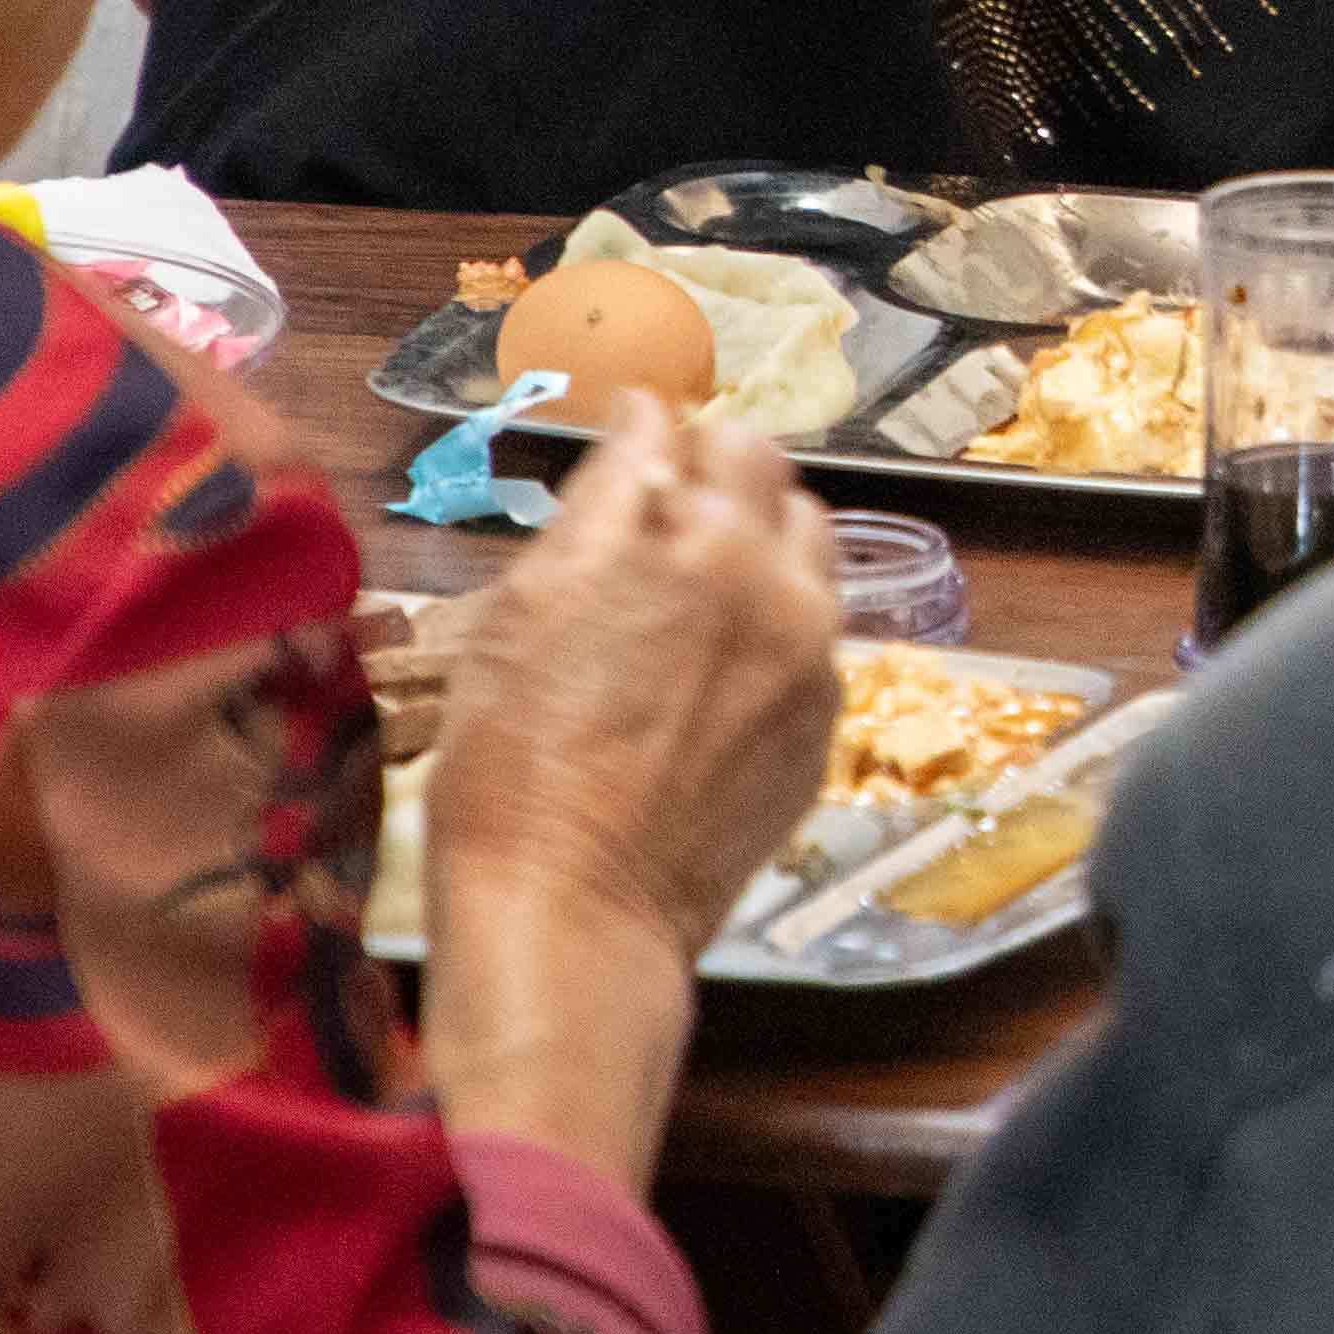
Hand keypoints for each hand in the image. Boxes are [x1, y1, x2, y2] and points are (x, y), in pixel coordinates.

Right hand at [422, 401, 843, 974]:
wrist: (578, 908)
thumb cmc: (508, 773)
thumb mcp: (513, 621)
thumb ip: (588, 523)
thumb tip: (631, 450)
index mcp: (649, 527)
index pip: (660, 425)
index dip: (638, 425)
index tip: (632, 432)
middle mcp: (743, 561)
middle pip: (753, 456)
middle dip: (711, 459)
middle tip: (674, 491)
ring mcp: (802, 636)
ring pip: (807, 530)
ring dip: (763, 528)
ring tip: (715, 570)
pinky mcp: (826, 704)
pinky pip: (820, 621)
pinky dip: (782, 614)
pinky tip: (731, 659)